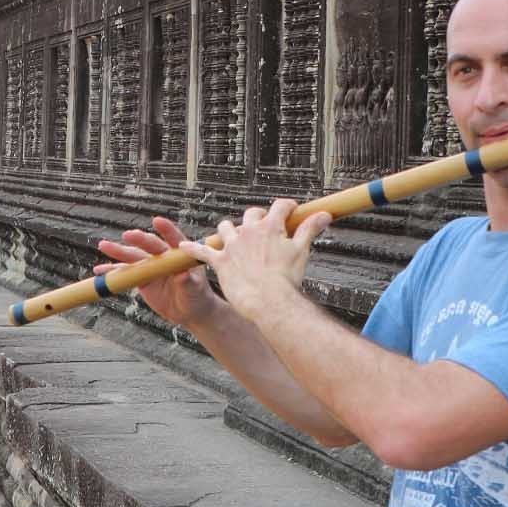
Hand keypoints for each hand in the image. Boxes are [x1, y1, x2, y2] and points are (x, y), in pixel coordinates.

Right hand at [95, 217, 215, 327]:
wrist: (189, 310)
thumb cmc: (198, 297)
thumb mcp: (196, 290)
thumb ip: (188, 282)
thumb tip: (182, 275)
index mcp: (179, 254)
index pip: (174, 238)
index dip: (166, 229)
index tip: (157, 221)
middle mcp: (163, 256)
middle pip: (149, 245)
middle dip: (138, 239)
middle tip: (128, 235)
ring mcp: (150, 266)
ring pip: (133, 256)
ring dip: (119, 251)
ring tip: (104, 246)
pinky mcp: (140, 277)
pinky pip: (125, 272)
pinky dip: (113, 271)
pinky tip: (100, 270)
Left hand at [179, 199, 332, 317]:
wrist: (269, 300)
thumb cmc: (286, 279)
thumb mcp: (302, 251)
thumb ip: (310, 229)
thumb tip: (325, 214)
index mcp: (270, 226)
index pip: (280, 206)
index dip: (287, 206)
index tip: (291, 210)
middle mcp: (248, 231)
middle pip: (251, 214)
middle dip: (258, 217)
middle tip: (264, 227)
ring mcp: (232, 245)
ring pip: (226, 227)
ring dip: (230, 229)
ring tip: (232, 235)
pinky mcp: (220, 261)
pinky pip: (202, 251)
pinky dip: (193, 248)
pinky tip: (182, 246)